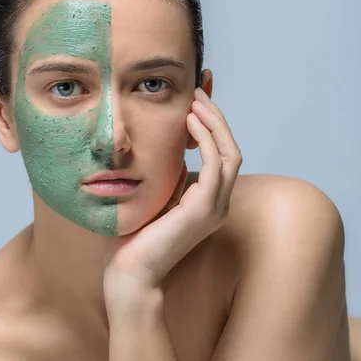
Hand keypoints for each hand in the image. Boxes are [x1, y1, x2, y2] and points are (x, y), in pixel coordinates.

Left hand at [104, 88, 242, 294]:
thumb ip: (168, 174)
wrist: (129, 270)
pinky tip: (189, 121)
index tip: (196, 99)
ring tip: (195, 100)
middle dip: (216, 117)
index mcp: (207, 200)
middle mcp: (217, 202)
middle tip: (199, 91)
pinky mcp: (204, 207)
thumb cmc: (135, 235)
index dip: (212, 124)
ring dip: (214, 122)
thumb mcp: (156, 194)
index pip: (220, 153)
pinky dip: (206, 138)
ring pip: (229, 152)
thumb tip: (166, 146)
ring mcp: (214, 206)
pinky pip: (215, 163)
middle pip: (231, 148)